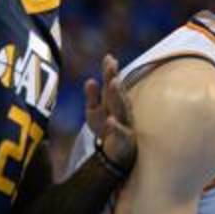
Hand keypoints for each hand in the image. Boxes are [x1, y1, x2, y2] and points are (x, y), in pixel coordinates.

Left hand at [85, 54, 135, 170]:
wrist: (116, 156)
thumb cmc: (106, 130)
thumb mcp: (95, 112)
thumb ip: (92, 97)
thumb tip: (90, 80)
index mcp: (114, 102)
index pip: (112, 83)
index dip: (110, 71)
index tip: (108, 57)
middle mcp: (121, 109)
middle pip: (117, 92)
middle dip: (113, 77)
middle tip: (111, 64)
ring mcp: (125, 123)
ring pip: (121, 108)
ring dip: (117, 95)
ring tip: (112, 82)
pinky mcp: (124, 139)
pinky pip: (120, 132)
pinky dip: (116, 127)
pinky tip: (111, 121)